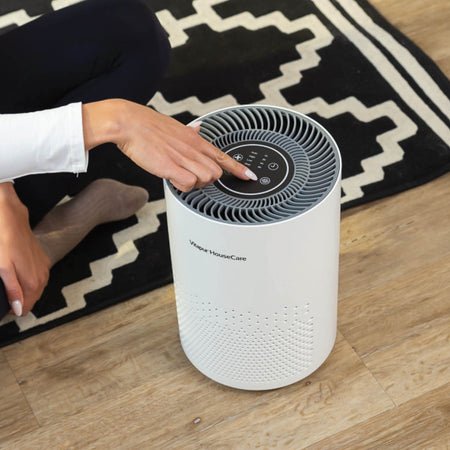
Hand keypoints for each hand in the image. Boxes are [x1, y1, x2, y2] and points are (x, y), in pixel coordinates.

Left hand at [0, 183, 49, 315]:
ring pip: (35, 290)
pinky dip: (29, 280)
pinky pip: (38, 278)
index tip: (3, 305)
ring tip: (11, 284)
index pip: (24, 309)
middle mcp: (42, 277)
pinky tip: (20, 272)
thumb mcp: (3, 269)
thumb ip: (12, 291)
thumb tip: (18, 309)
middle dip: (18, 301)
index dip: (11, 310)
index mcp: (32, 282)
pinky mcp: (43, 261)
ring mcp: (44, 269)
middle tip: (5, 294)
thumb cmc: (4, 242)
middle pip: (31, 300)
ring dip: (24, 291)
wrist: (12, 220)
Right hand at [82, 99, 256, 191]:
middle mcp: (193, 149)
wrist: (128, 122)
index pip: (223, 156)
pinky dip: (182, 187)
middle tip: (189, 176)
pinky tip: (171, 178)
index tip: (250, 176)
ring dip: (194, 184)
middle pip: (216, 173)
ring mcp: (184, 158)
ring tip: (178, 176)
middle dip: (206, 180)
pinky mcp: (171, 167)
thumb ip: (190, 132)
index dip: (239, 169)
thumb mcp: (175, 126)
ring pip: (206, 180)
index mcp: (196, 139)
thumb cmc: (148, 126)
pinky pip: (188, 185)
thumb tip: (198, 128)